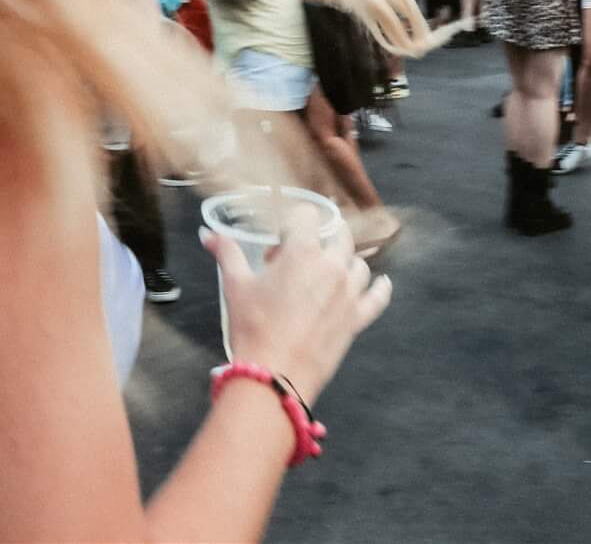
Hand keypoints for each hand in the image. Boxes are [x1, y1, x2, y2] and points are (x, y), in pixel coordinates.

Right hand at [204, 211, 391, 404]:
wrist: (274, 376)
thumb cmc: (254, 329)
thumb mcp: (236, 286)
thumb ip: (227, 252)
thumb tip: (209, 234)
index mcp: (303, 252)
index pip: (307, 215)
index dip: (291, 224)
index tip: (279, 242)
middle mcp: (332, 267)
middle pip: (338, 235)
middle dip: (320, 239)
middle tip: (297, 260)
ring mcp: (349, 293)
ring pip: (358, 263)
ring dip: (344, 262)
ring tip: (325, 275)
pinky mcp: (357, 318)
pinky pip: (378, 297)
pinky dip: (380, 288)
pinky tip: (380, 283)